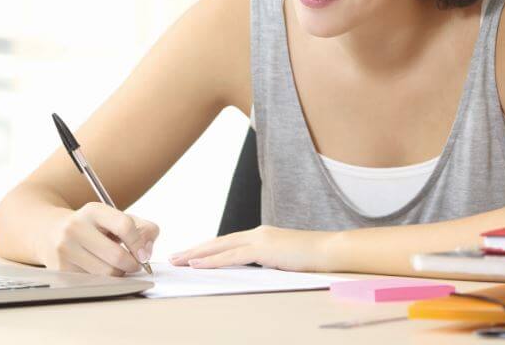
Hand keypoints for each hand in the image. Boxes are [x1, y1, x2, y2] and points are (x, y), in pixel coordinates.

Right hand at [38, 202, 158, 275]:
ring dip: (118, 273)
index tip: (144, 254)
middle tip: (133, 264)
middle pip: (117, 256)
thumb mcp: (115, 218)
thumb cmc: (92, 227)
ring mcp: (66, 248)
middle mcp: (76, 227)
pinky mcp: (61, 268)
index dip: (139, 243)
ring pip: (107, 273)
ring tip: (114, 264)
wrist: (50, 231)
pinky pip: (95, 282)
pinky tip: (98, 268)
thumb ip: (142, 229)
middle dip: (132, 264)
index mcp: (93, 210)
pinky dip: (103, 279)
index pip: (125, 226)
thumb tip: (147, 251)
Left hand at [169, 226, 337, 271]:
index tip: (190, 255)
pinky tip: (197, 264)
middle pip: (217, 242)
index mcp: (260, 236)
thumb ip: (266, 262)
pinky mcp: (263, 248)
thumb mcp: (282, 260)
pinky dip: (213, 260)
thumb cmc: (311, 259)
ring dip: (197, 254)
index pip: (226, 242)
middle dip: (194, 250)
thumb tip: (252, 271)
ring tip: (178, 261)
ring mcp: (259, 239)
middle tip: (174, 257)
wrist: (330, 251)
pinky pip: (232, 256)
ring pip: (220, 247)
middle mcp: (256, 233)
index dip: (206, 249)